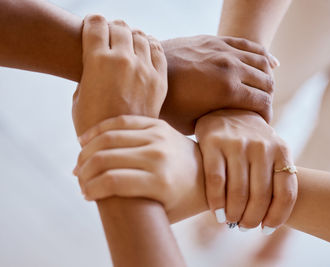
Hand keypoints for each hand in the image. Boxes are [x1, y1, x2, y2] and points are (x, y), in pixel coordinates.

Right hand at [72, 15, 166, 134]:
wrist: (121, 145)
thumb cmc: (93, 124)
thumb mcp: (78, 97)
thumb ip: (87, 73)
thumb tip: (95, 61)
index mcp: (97, 61)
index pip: (95, 23)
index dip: (91, 23)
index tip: (92, 29)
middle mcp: (123, 60)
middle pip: (119, 26)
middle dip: (111, 28)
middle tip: (109, 37)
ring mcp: (144, 69)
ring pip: (140, 35)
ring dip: (130, 36)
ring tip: (126, 44)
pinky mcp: (159, 79)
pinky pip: (157, 50)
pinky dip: (150, 45)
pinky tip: (144, 51)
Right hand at [74, 115, 206, 222]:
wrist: (208, 173)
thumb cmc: (182, 198)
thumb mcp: (160, 213)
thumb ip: (130, 207)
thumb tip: (91, 193)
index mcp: (160, 183)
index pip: (111, 181)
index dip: (91, 188)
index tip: (86, 194)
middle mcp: (158, 156)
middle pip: (106, 158)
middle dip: (84, 170)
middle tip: (79, 178)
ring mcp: (158, 136)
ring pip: (109, 137)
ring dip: (87, 150)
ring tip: (80, 161)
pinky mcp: (158, 124)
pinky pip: (121, 122)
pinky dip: (99, 130)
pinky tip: (87, 139)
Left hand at [160, 35, 277, 133]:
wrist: (145, 72)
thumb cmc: (166, 104)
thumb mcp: (193, 124)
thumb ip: (218, 124)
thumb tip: (234, 130)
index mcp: (227, 90)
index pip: (263, 102)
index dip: (267, 116)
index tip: (262, 124)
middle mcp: (230, 67)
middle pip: (267, 82)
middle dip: (268, 98)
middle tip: (261, 109)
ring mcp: (223, 50)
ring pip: (261, 61)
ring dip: (267, 77)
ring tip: (264, 90)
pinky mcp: (215, 41)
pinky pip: (249, 45)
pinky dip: (263, 55)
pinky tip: (270, 64)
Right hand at [195, 110, 296, 232]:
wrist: (228, 109)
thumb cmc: (252, 141)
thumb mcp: (271, 152)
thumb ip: (273, 179)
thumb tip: (268, 221)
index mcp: (281, 150)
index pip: (286, 193)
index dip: (277, 217)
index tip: (266, 229)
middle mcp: (262, 146)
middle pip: (260, 196)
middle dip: (251, 219)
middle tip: (244, 226)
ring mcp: (237, 143)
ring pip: (237, 192)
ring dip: (233, 214)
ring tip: (230, 220)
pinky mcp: (213, 142)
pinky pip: (216, 181)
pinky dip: (216, 202)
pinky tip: (217, 211)